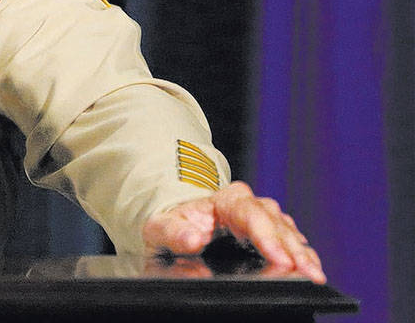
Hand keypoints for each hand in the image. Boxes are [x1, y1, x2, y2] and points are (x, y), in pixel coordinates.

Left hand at [142, 181, 324, 282]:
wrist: (175, 226)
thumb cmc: (170, 225)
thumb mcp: (160, 228)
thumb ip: (173, 233)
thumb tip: (193, 239)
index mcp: (224, 199)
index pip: (251, 214)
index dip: (268, 237)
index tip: (281, 260)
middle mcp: (248, 205)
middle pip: (276, 224)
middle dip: (294, 250)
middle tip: (309, 274)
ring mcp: (262, 219)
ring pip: (288, 232)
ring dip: (303, 254)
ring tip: (315, 275)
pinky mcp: (269, 234)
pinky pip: (291, 241)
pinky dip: (302, 255)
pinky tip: (311, 269)